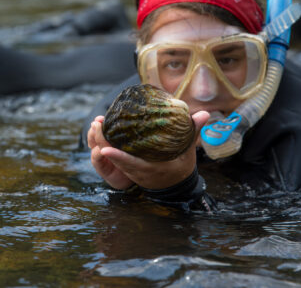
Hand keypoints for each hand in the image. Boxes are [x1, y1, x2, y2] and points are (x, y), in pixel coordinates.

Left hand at [88, 111, 209, 189]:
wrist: (177, 187)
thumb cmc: (182, 168)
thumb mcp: (188, 152)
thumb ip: (192, 132)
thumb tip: (204, 114)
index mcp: (152, 169)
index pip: (132, 164)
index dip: (118, 157)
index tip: (105, 149)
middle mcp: (138, 172)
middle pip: (116, 160)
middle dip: (103, 143)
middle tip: (96, 124)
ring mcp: (132, 171)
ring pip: (112, 159)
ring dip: (101, 143)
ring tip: (95, 124)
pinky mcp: (128, 168)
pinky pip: (114, 159)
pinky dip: (105, 147)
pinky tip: (100, 133)